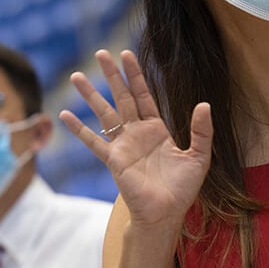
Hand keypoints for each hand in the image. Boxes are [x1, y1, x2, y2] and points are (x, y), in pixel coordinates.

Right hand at [60, 50, 212, 226]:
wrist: (166, 213)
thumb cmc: (182, 188)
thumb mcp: (199, 156)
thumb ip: (202, 131)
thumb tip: (203, 104)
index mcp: (157, 130)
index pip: (144, 96)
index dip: (135, 76)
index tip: (126, 54)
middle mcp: (137, 133)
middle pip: (122, 97)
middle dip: (112, 76)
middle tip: (101, 53)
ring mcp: (123, 145)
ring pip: (105, 113)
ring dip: (91, 95)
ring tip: (77, 76)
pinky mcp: (114, 160)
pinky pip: (94, 141)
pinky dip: (79, 129)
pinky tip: (65, 114)